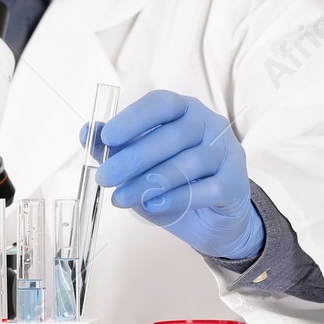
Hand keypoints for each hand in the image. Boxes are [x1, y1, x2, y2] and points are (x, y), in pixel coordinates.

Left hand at [94, 90, 263, 260]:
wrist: (213, 220)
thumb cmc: (172, 183)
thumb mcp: (139, 166)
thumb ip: (115, 148)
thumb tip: (87, 132)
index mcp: (184, 110)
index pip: (161, 104)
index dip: (134, 118)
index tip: (108, 136)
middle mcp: (209, 125)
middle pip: (172, 136)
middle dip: (134, 158)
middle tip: (105, 177)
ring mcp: (226, 153)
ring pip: (188, 163)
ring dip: (150, 182)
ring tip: (122, 199)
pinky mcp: (235, 183)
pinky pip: (205, 188)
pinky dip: (176, 198)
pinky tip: (153, 206)